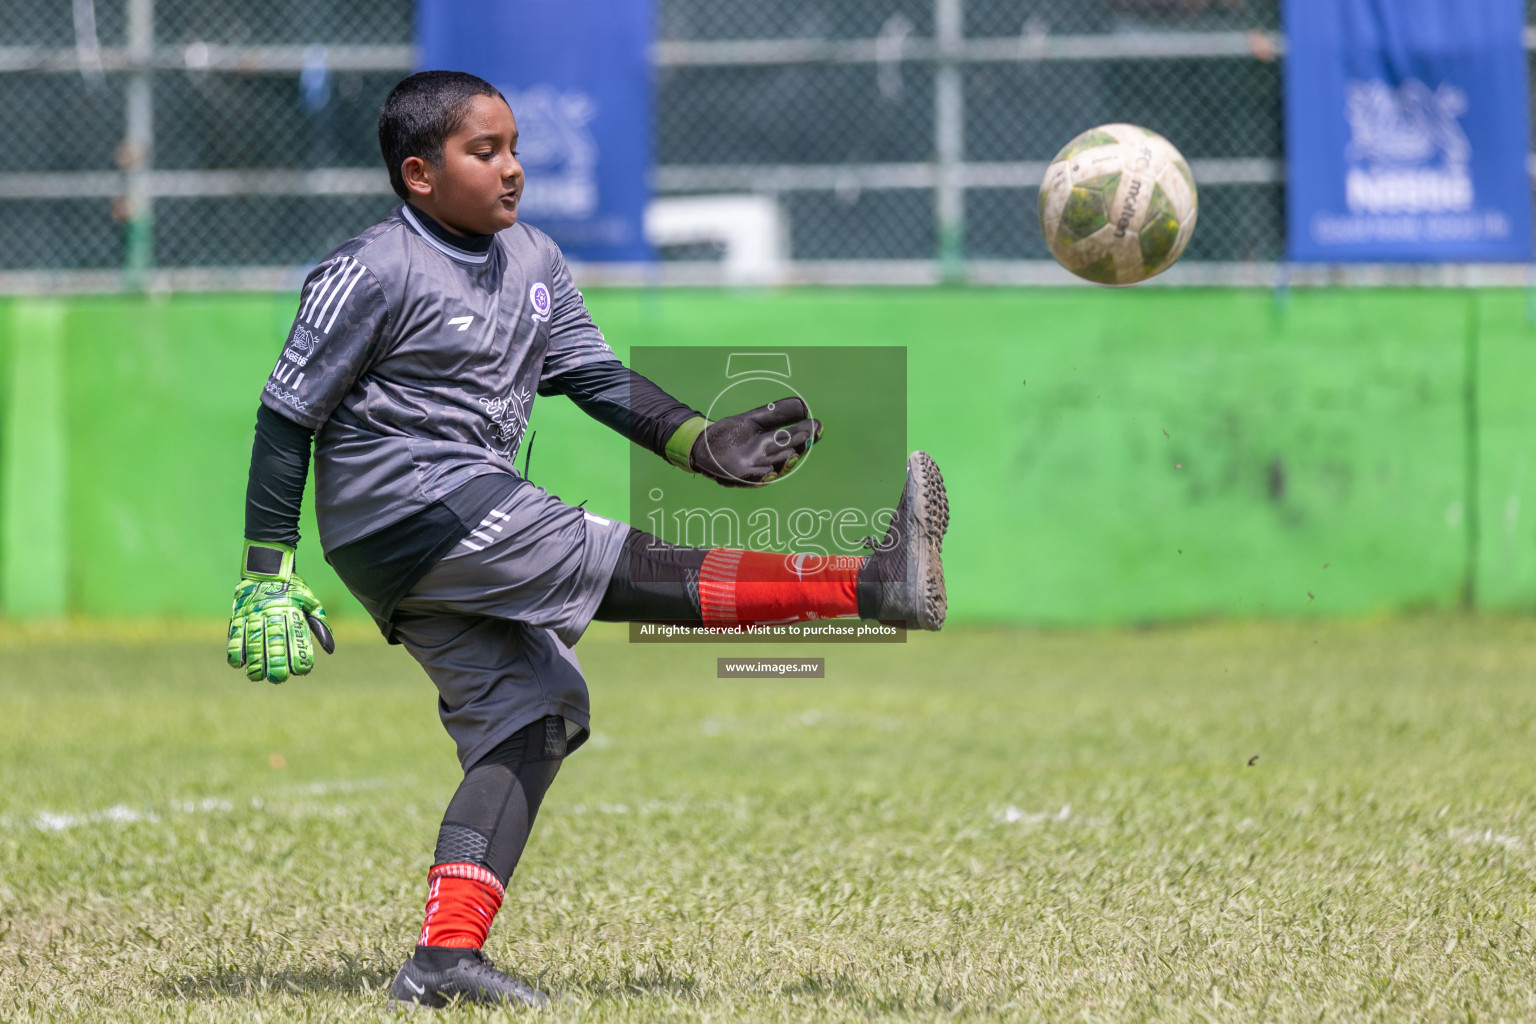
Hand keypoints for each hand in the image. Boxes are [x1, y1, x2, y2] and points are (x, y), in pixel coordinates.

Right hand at [226, 541, 334, 682]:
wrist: (268, 568)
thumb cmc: (292, 590)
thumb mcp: (310, 602)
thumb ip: (319, 625)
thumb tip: (330, 650)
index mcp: (292, 611)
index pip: (297, 636)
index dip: (299, 654)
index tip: (302, 671)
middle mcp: (272, 613)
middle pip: (274, 641)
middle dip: (276, 662)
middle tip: (279, 679)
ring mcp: (254, 613)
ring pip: (253, 640)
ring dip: (254, 661)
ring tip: (257, 677)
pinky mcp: (238, 614)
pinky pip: (235, 633)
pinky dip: (235, 649)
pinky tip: (238, 664)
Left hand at [690, 397, 821, 486]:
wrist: (703, 446)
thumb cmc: (731, 434)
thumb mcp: (754, 420)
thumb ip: (776, 413)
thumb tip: (802, 404)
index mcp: (774, 445)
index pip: (795, 439)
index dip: (808, 434)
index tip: (819, 426)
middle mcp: (768, 459)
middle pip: (788, 452)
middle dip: (798, 444)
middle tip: (809, 435)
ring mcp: (755, 469)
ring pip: (775, 467)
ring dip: (784, 462)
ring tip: (793, 453)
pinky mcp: (739, 476)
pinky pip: (753, 479)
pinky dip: (762, 477)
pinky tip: (770, 471)